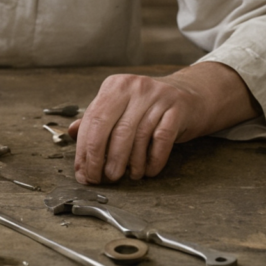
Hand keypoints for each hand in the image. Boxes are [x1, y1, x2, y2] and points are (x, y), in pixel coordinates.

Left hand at [68, 62, 259, 183]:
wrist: (193, 95)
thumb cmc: (150, 106)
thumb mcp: (121, 107)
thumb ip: (97, 119)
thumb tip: (72, 134)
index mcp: (114, 86)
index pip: (93, 121)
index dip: (85, 151)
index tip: (83, 172)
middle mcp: (134, 87)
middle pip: (111, 129)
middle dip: (102, 159)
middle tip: (102, 179)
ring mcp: (157, 96)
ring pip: (136, 136)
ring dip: (129, 163)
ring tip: (127, 176)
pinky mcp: (177, 108)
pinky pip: (161, 139)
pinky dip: (152, 160)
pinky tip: (147, 171)